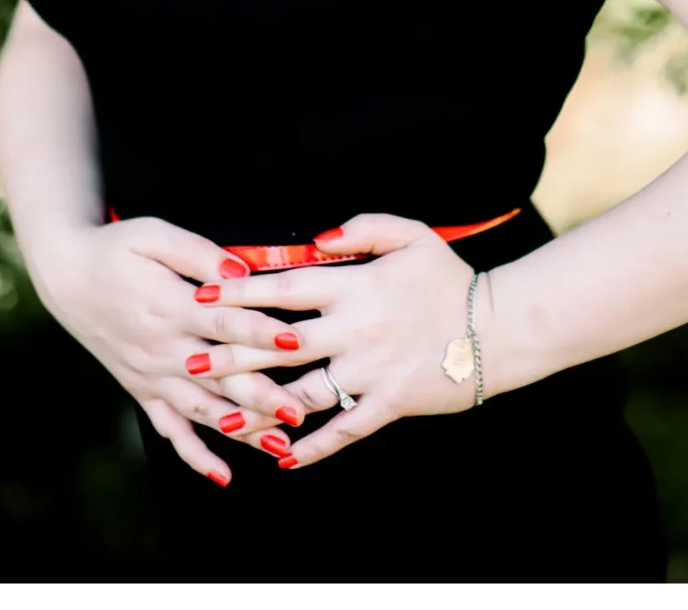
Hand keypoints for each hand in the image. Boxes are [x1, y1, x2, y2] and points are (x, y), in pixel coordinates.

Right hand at [32, 215, 321, 482]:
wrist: (67, 277)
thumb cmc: (116, 249)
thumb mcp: (152, 235)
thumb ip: (198, 252)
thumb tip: (242, 271)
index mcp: (170, 306)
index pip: (224, 323)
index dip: (261, 332)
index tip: (297, 342)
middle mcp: (163, 349)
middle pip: (220, 377)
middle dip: (262, 396)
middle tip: (302, 409)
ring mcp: (152, 375)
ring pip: (203, 410)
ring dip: (242, 430)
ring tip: (281, 446)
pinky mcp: (142, 391)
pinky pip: (169, 429)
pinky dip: (195, 455)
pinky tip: (223, 475)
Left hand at [192, 213, 482, 467]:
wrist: (497, 328)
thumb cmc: (449, 277)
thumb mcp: (412, 235)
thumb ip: (364, 228)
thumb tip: (317, 240)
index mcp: (356, 285)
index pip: (286, 287)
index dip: (241, 290)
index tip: (203, 294)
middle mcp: (355, 329)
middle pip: (281, 343)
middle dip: (232, 352)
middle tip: (189, 359)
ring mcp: (370, 370)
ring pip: (305, 392)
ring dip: (260, 408)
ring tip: (220, 421)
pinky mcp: (388, 403)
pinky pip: (345, 428)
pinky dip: (315, 446)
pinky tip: (285, 458)